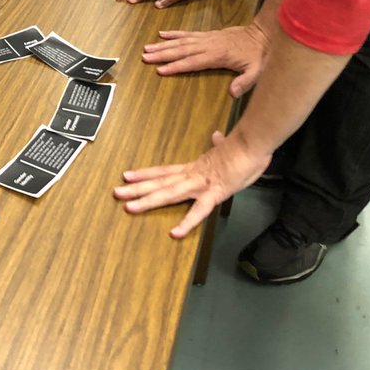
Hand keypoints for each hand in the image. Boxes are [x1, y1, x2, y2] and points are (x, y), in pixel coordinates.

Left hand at [113, 129, 272, 237]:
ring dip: (148, 200)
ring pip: (169, 193)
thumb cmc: (244, 149)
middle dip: (137, 189)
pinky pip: (199, 211)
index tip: (128, 176)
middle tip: (116, 192)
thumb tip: (217, 137)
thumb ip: (220, 145)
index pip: (164, 171)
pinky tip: (174, 233)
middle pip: (160, 182)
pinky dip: (187, 222)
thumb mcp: (229, 149)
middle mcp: (192, 175)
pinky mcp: (214, 193)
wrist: (252, 144)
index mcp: (195, 168)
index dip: (145, 174)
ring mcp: (201, 184)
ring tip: (129, 207)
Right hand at [141, 21, 269, 96]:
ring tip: (147, 48)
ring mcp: (207, 38)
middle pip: (181, 50)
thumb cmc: (260, 54)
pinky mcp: (208, 34)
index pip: (192, 62)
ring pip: (181, 41)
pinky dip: (174, 33)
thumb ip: (246, 81)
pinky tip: (162, 34)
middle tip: (145, 57)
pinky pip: (187, 33)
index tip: (160, 70)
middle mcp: (208, 45)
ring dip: (163, 45)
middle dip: (162, 54)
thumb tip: (233, 93)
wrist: (264, 34)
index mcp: (218, 56)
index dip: (176, 66)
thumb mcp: (258, 70)